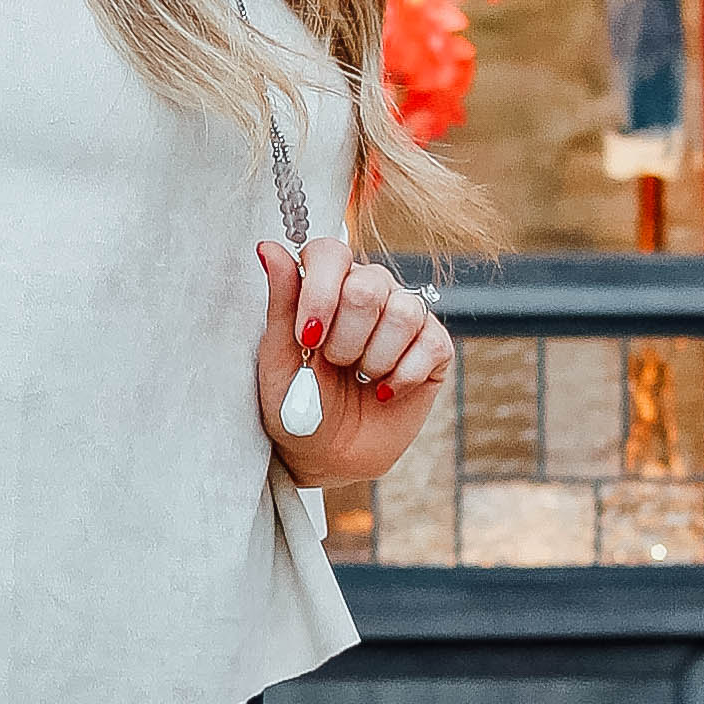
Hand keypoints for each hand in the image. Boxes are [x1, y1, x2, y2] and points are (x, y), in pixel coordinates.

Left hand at [254, 232, 449, 489]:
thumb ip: (281, 300)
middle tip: (334, 363)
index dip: (321, 293)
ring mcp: (406, 315)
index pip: (330, 251)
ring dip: (374, 357)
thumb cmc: (296, 402)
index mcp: (327, 283)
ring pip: (403, 311)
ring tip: (360, 377)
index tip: (308, 338)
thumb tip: (268, 247)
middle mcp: (370, 289)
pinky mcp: (434, 347)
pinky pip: (431, 344)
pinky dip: (402, 376)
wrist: (326, 455)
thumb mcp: (278, 356)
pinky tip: (383, 391)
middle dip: (345, 337)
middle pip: (369, 284)